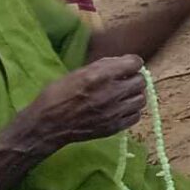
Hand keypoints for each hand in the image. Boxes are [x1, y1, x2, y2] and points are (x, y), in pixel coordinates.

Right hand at [22, 54, 146, 152]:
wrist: (48, 124)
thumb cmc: (58, 95)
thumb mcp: (78, 72)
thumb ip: (103, 67)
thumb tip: (122, 63)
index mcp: (100, 76)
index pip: (135, 63)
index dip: (131, 63)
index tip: (127, 66)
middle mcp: (111, 93)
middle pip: (141, 81)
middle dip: (134, 78)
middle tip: (124, 81)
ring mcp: (114, 112)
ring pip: (141, 99)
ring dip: (134, 95)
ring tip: (123, 96)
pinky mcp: (114, 127)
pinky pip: (136, 116)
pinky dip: (131, 111)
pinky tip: (120, 109)